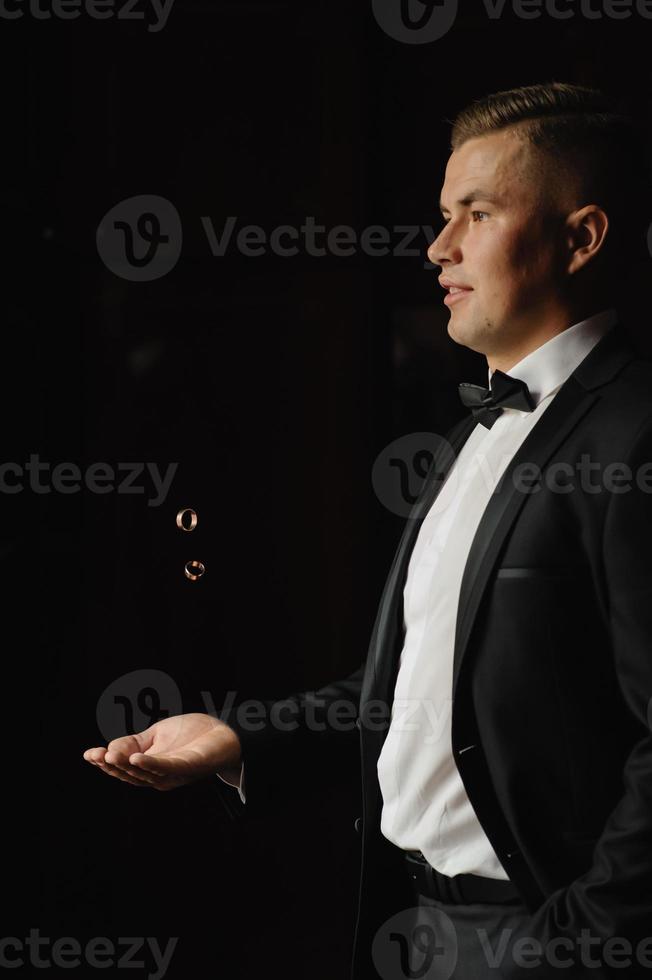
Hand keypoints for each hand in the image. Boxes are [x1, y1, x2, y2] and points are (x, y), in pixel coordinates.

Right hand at [83, 713, 241, 790]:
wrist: (225, 731)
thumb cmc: (191, 735)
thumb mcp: (156, 735)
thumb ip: (134, 742)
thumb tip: (109, 749)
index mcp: (151, 770)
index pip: (124, 769)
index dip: (105, 763)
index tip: (89, 754)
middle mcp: (161, 777)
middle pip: (131, 775)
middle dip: (111, 766)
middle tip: (96, 755)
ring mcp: (175, 774)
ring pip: (145, 773)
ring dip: (127, 765)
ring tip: (110, 755)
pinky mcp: (189, 766)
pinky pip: (167, 767)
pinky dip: (151, 763)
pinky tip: (136, 756)